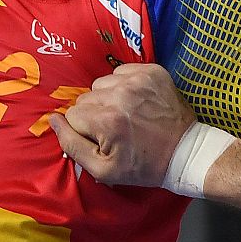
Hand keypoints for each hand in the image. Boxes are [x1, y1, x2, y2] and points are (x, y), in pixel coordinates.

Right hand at [48, 63, 194, 187]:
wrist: (186, 152)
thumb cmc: (143, 166)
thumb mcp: (103, 170)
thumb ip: (71, 144)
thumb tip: (53, 119)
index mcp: (107, 120)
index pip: (73, 116)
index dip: (85, 131)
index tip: (105, 140)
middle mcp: (120, 94)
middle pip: (86, 98)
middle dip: (95, 114)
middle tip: (117, 130)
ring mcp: (138, 79)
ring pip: (101, 84)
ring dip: (108, 98)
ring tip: (127, 115)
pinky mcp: (152, 71)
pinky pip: (120, 72)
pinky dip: (124, 86)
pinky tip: (137, 102)